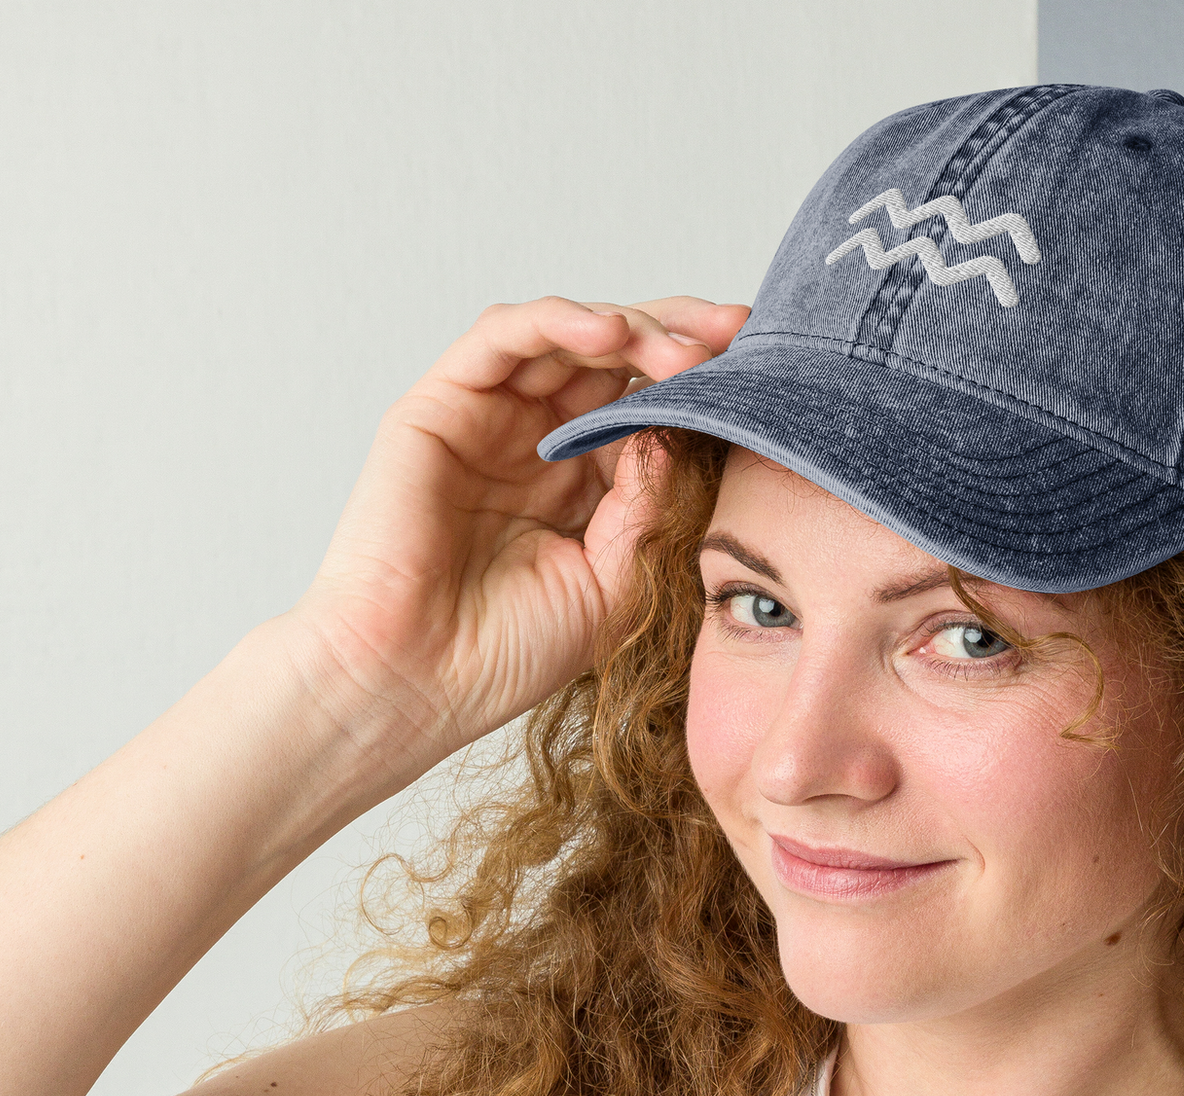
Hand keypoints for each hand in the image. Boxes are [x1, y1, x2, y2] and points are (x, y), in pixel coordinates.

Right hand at [283, 295, 748, 779]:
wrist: (418, 683)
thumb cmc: (508, 651)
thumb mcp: (617, 576)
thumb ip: (653, 500)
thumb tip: (690, 424)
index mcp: (585, 482)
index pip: (650, 408)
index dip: (703, 388)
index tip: (764, 378)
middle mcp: (538, 441)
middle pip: (616, 359)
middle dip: (680, 340)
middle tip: (737, 336)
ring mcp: (488, 419)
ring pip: (567, 337)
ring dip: (631, 328)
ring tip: (682, 349)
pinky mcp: (438, 405)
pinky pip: (501, 338)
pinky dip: (558, 323)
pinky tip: (610, 334)